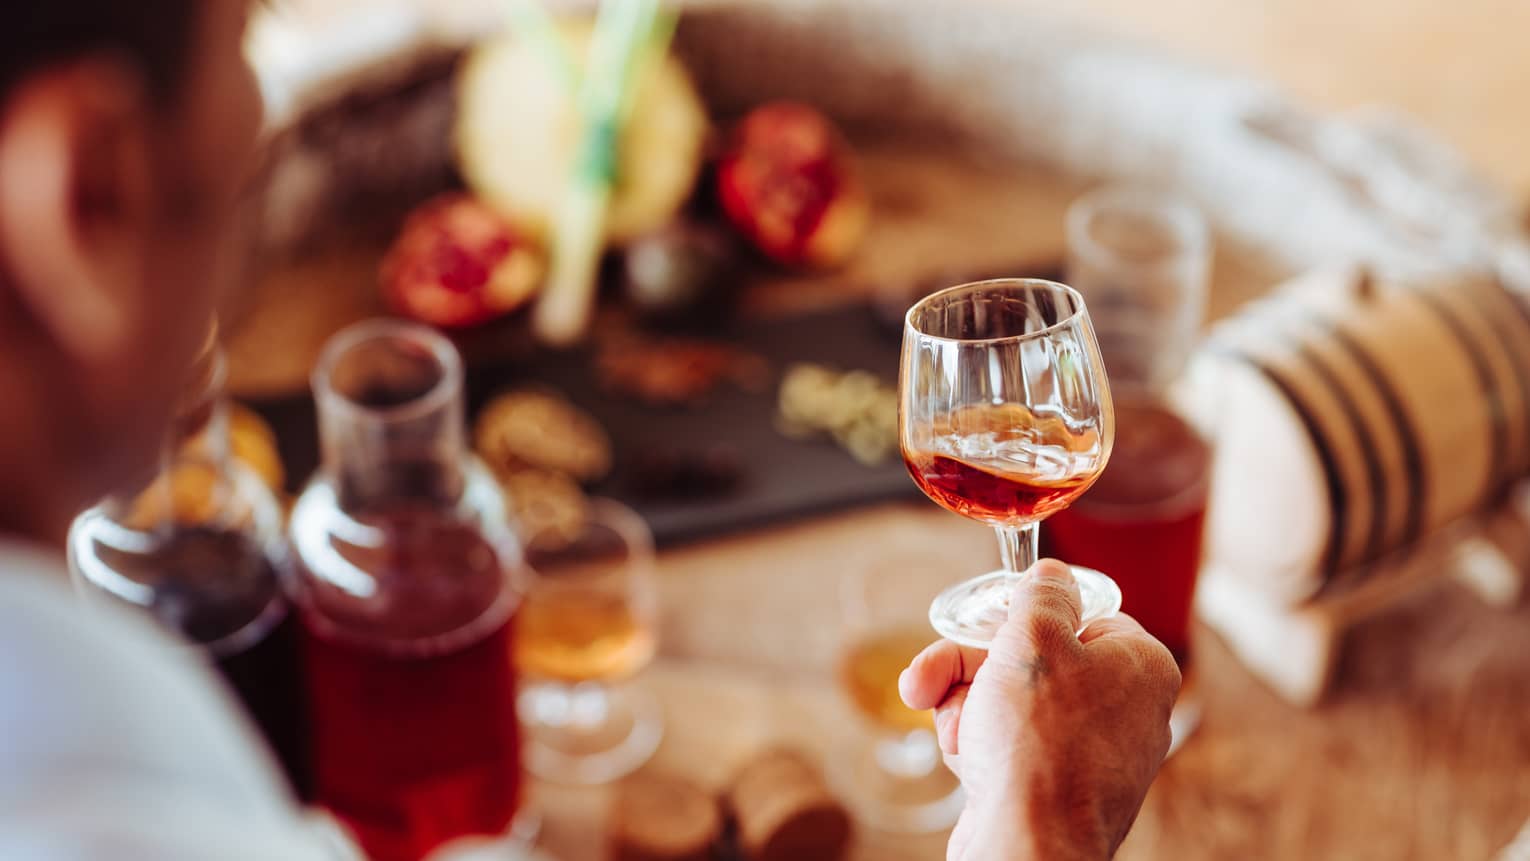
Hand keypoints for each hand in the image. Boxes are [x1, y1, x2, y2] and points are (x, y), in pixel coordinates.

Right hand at [899, 559, 1180, 860]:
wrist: (1028, 846)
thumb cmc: (1038, 743)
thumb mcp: (1035, 637)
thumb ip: (1043, 592)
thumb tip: (1052, 573)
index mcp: (1142, 665)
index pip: (1081, 614)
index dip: (1025, 618)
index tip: (991, 627)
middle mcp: (1127, 710)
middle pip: (1034, 659)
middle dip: (970, 667)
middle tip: (930, 678)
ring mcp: (1094, 755)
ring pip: (1012, 702)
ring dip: (964, 706)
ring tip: (950, 729)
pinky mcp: (1058, 790)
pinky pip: (1012, 746)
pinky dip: (979, 745)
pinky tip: (965, 760)